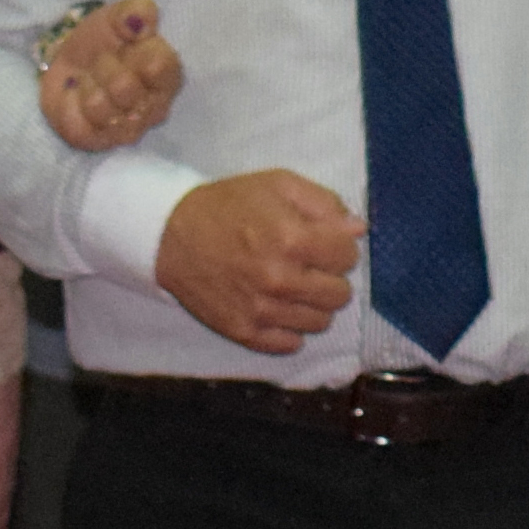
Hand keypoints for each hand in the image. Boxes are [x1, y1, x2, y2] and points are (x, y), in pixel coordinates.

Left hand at [40, 0, 182, 153]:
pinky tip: (78, 98)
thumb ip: (136, 12)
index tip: (125, 44)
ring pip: (101, 107)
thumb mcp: (118, 16)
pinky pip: (82, 125)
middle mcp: (155, 109)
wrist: (71, 64)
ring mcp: (129, 130)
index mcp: (167, 74)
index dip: (135, 53)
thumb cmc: (104, 41)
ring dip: (88, 85)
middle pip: (125, 87)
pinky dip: (72, 105)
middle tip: (102, 62)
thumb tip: (141, 23)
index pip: (160, 66)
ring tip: (90, 80)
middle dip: (105, 66)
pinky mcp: (100, 142)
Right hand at [155, 170, 363, 355]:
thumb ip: (324, 203)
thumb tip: (358, 230)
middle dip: (330, 277)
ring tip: (291, 286)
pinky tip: (277, 307)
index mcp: (292, 238)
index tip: (322, 242)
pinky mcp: (245, 332)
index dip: (338, 246)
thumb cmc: (229, 205)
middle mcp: (280, 279)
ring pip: (320, 322)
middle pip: (340, 295)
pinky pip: (290, 344)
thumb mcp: (278, 184)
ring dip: (312, 304)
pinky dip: (290, 328)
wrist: (171, 234)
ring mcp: (262, 310)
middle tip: (307, 266)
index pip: (348, 256)